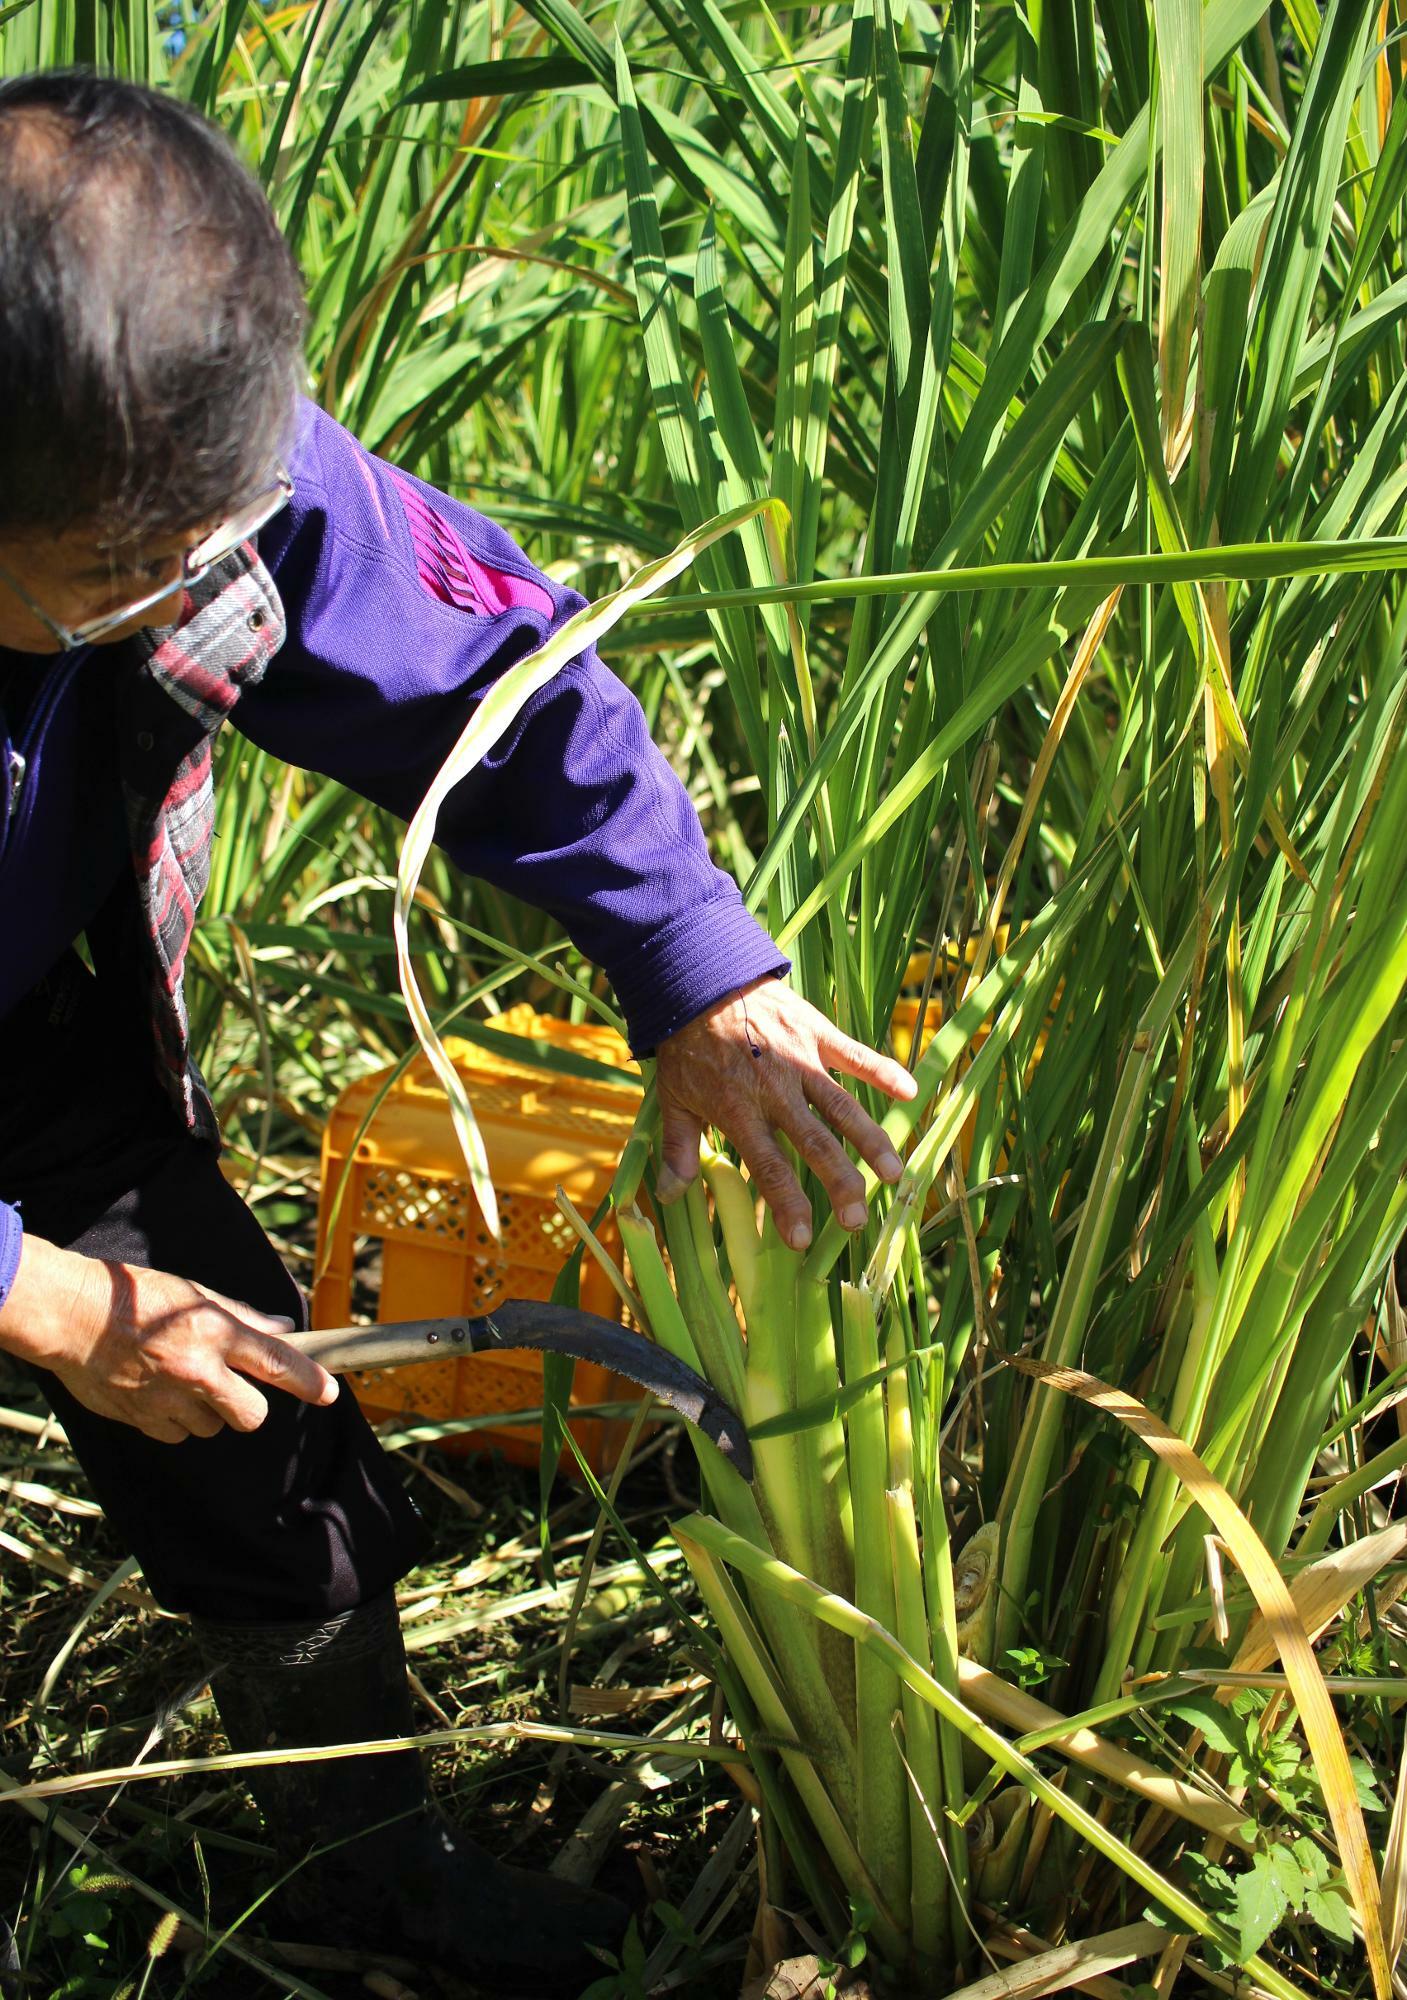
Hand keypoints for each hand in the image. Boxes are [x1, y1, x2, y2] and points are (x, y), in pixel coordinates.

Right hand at [0, 1233, 338, 1444]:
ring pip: (212, 1426)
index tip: (330, 1394)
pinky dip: (175, 1421)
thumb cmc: (133, 1296)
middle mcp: (197, 1370)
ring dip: (208, 1411)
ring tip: (181, 1380)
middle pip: (251, 1414)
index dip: (309, 1381)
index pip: (277, 1362)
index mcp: (214, 1332)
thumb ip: (241, 1316)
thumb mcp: (194, 1293)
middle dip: (250, 1406)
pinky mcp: (142, 1419)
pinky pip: (177, 1434)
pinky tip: (158, 1393)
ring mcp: (168, 1399)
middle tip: (233, 1386)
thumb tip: (281, 1330)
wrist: (71, 1317)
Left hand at [653, 976, 918, 1248]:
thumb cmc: (685, 1044)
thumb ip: (678, 1147)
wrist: (698, 976)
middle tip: (857, 1221)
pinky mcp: (817, 1033)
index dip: (788, 1206)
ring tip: (895, 1175)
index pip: (769, 1167)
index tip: (802, 1241)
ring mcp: (800, 1061)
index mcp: (739, 1110)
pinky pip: (855, 1055)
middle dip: (840, 1186)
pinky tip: (911, 1091)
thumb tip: (670, 1195)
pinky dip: (883, 1070)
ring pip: (843, 1108)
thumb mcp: (672, 1098)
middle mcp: (775, 1090)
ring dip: (871, 1142)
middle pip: (816, 1145)